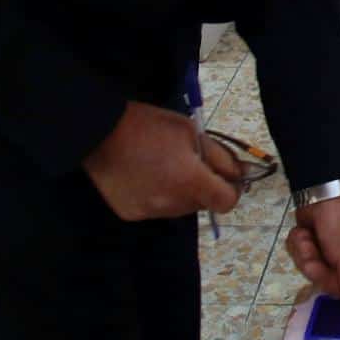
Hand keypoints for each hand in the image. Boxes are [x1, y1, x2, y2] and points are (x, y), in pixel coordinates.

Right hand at [83, 103, 241, 221]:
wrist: (98, 132)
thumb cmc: (149, 125)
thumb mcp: (191, 132)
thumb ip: (220, 156)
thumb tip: (241, 173)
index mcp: (190, 181)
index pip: (226, 202)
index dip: (231, 188)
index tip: (224, 174)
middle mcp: (172, 204)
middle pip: (202, 204)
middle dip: (204, 186)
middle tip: (189, 162)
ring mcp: (150, 212)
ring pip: (180, 208)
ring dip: (181, 192)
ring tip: (163, 167)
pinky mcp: (132, 214)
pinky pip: (156, 209)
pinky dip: (158, 196)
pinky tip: (144, 176)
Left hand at [284, 192, 339, 324]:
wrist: (325, 188)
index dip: (325, 278)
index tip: (321, 264)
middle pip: (320, 278)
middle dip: (311, 261)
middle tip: (313, 245)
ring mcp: (327, 248)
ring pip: (307, 265)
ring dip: (303, 249)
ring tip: (308, 234)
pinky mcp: (312, 238)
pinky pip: (299, 251)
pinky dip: (298, 240)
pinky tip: (303, 229)